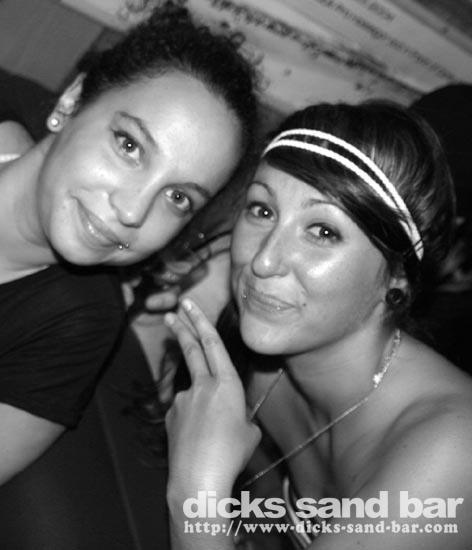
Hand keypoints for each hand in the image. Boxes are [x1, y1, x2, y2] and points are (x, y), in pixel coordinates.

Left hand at [164, 298, 260, 492]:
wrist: (197, 479)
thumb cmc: (231, 455)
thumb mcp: (250, 432)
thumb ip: (241, 415)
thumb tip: (233, 416)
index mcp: (226, 384)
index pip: (212, 344)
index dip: (201, 322)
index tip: (189, 305)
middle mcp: (202, 386)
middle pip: (190, 349)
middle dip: (182, 328)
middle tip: (173, 312)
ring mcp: (183, 400)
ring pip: (195, 392)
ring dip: (202, 403)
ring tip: (214, 436)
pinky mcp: (171, 416)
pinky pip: (186, 412)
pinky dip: (194, 420)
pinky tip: (200, 442)